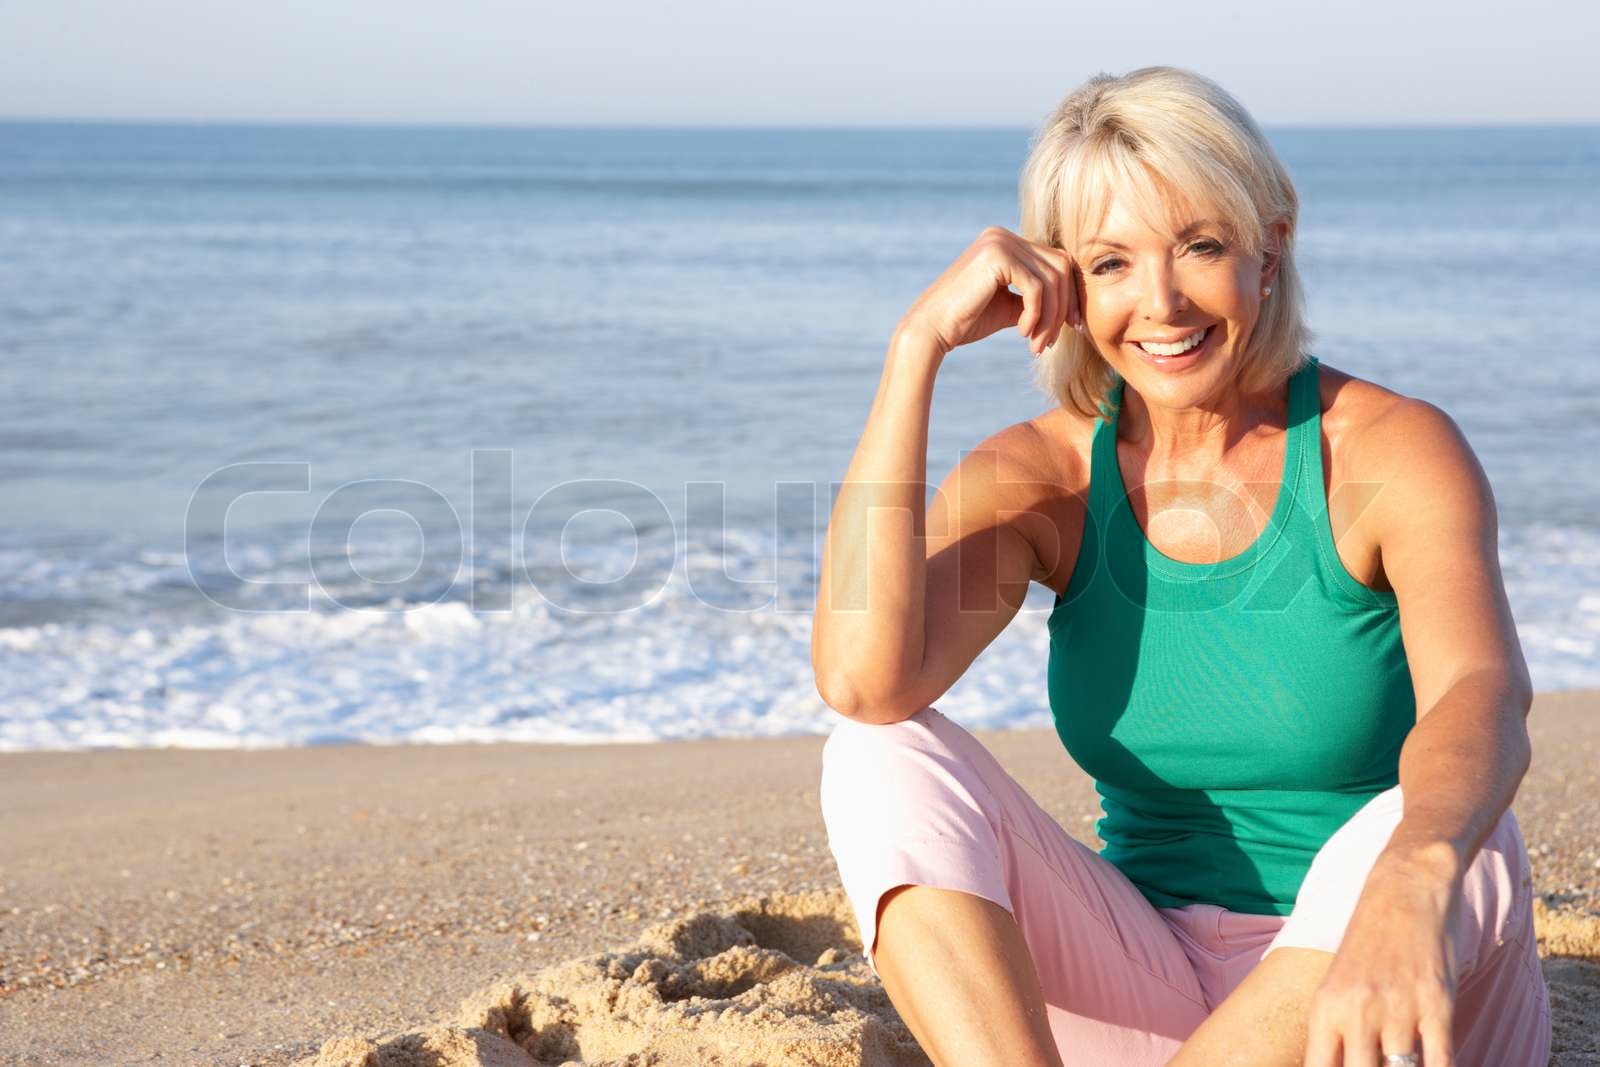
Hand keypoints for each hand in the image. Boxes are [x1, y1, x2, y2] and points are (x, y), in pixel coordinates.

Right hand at [898, 225, 1082, 359]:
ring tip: (1037, 344)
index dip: (1069, 295)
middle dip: (1062, 307)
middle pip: (1060, 266)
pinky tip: (1022, 333)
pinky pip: (1036, 287)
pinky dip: (1035, 315)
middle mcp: (1002, 235)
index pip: (1055, 262)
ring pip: (1052, 278)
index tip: (1071, 326)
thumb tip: (1069, 305)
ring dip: (1050, 317)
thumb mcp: (1009, 306)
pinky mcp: (997, 256)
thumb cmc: (966, 321)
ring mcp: (999, 242)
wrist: (931, 329)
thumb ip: (1034, 298)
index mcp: (1004, 242)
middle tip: (1050, 341)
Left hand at [1304, 851, 1462, 1066]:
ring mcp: (1398, 1009)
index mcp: (1325, 1007)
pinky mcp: (1437, 1005)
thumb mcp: (1338, 984)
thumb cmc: (1369, 943)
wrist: (1404, 888)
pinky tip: (1435, 1066)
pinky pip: (1440, 1062)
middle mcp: (1357, 1011)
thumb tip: (1339, 1065)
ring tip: (1403, 1064)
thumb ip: (1337, 1032)